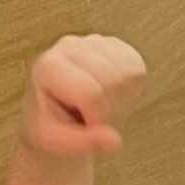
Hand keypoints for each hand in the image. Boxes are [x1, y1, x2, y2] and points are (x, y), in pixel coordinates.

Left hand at [20, 34, 146, 160]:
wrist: (54, 114)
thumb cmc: (50, 127)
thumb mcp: (55, 142)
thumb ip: (81, 143)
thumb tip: (115, 142)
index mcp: (47, 67)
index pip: (90, 92)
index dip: (96, 118)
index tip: (84, 127)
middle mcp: (69, 46)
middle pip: (112, 80)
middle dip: (110, 109)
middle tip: (92, 118)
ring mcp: (92, 41)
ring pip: (129, 73)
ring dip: (122, 99)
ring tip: (99, 106)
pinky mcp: (113, 45)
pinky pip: (137, 67)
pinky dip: (131, 88)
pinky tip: (111, 95)